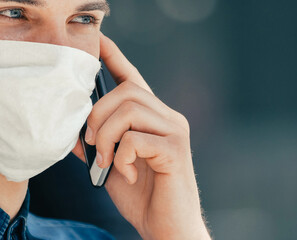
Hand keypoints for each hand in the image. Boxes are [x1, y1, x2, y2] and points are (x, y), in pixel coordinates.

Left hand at [72, 34, 210, 239]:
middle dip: (98, 117)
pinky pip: (135, 139)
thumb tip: (74, 129)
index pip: (134, 80)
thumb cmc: (144, 195)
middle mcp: (169, 118)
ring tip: (108, 163)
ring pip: (129, 110)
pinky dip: (121, 158)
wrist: (168, 225)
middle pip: (126, 92)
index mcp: (154, 119)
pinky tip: (127, 174)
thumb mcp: (112, 165)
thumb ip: (98, 143)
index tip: (100, 41)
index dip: (116, 58)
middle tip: (93, 148)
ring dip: (107, 138)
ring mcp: (175, 131)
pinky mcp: (176, 149)